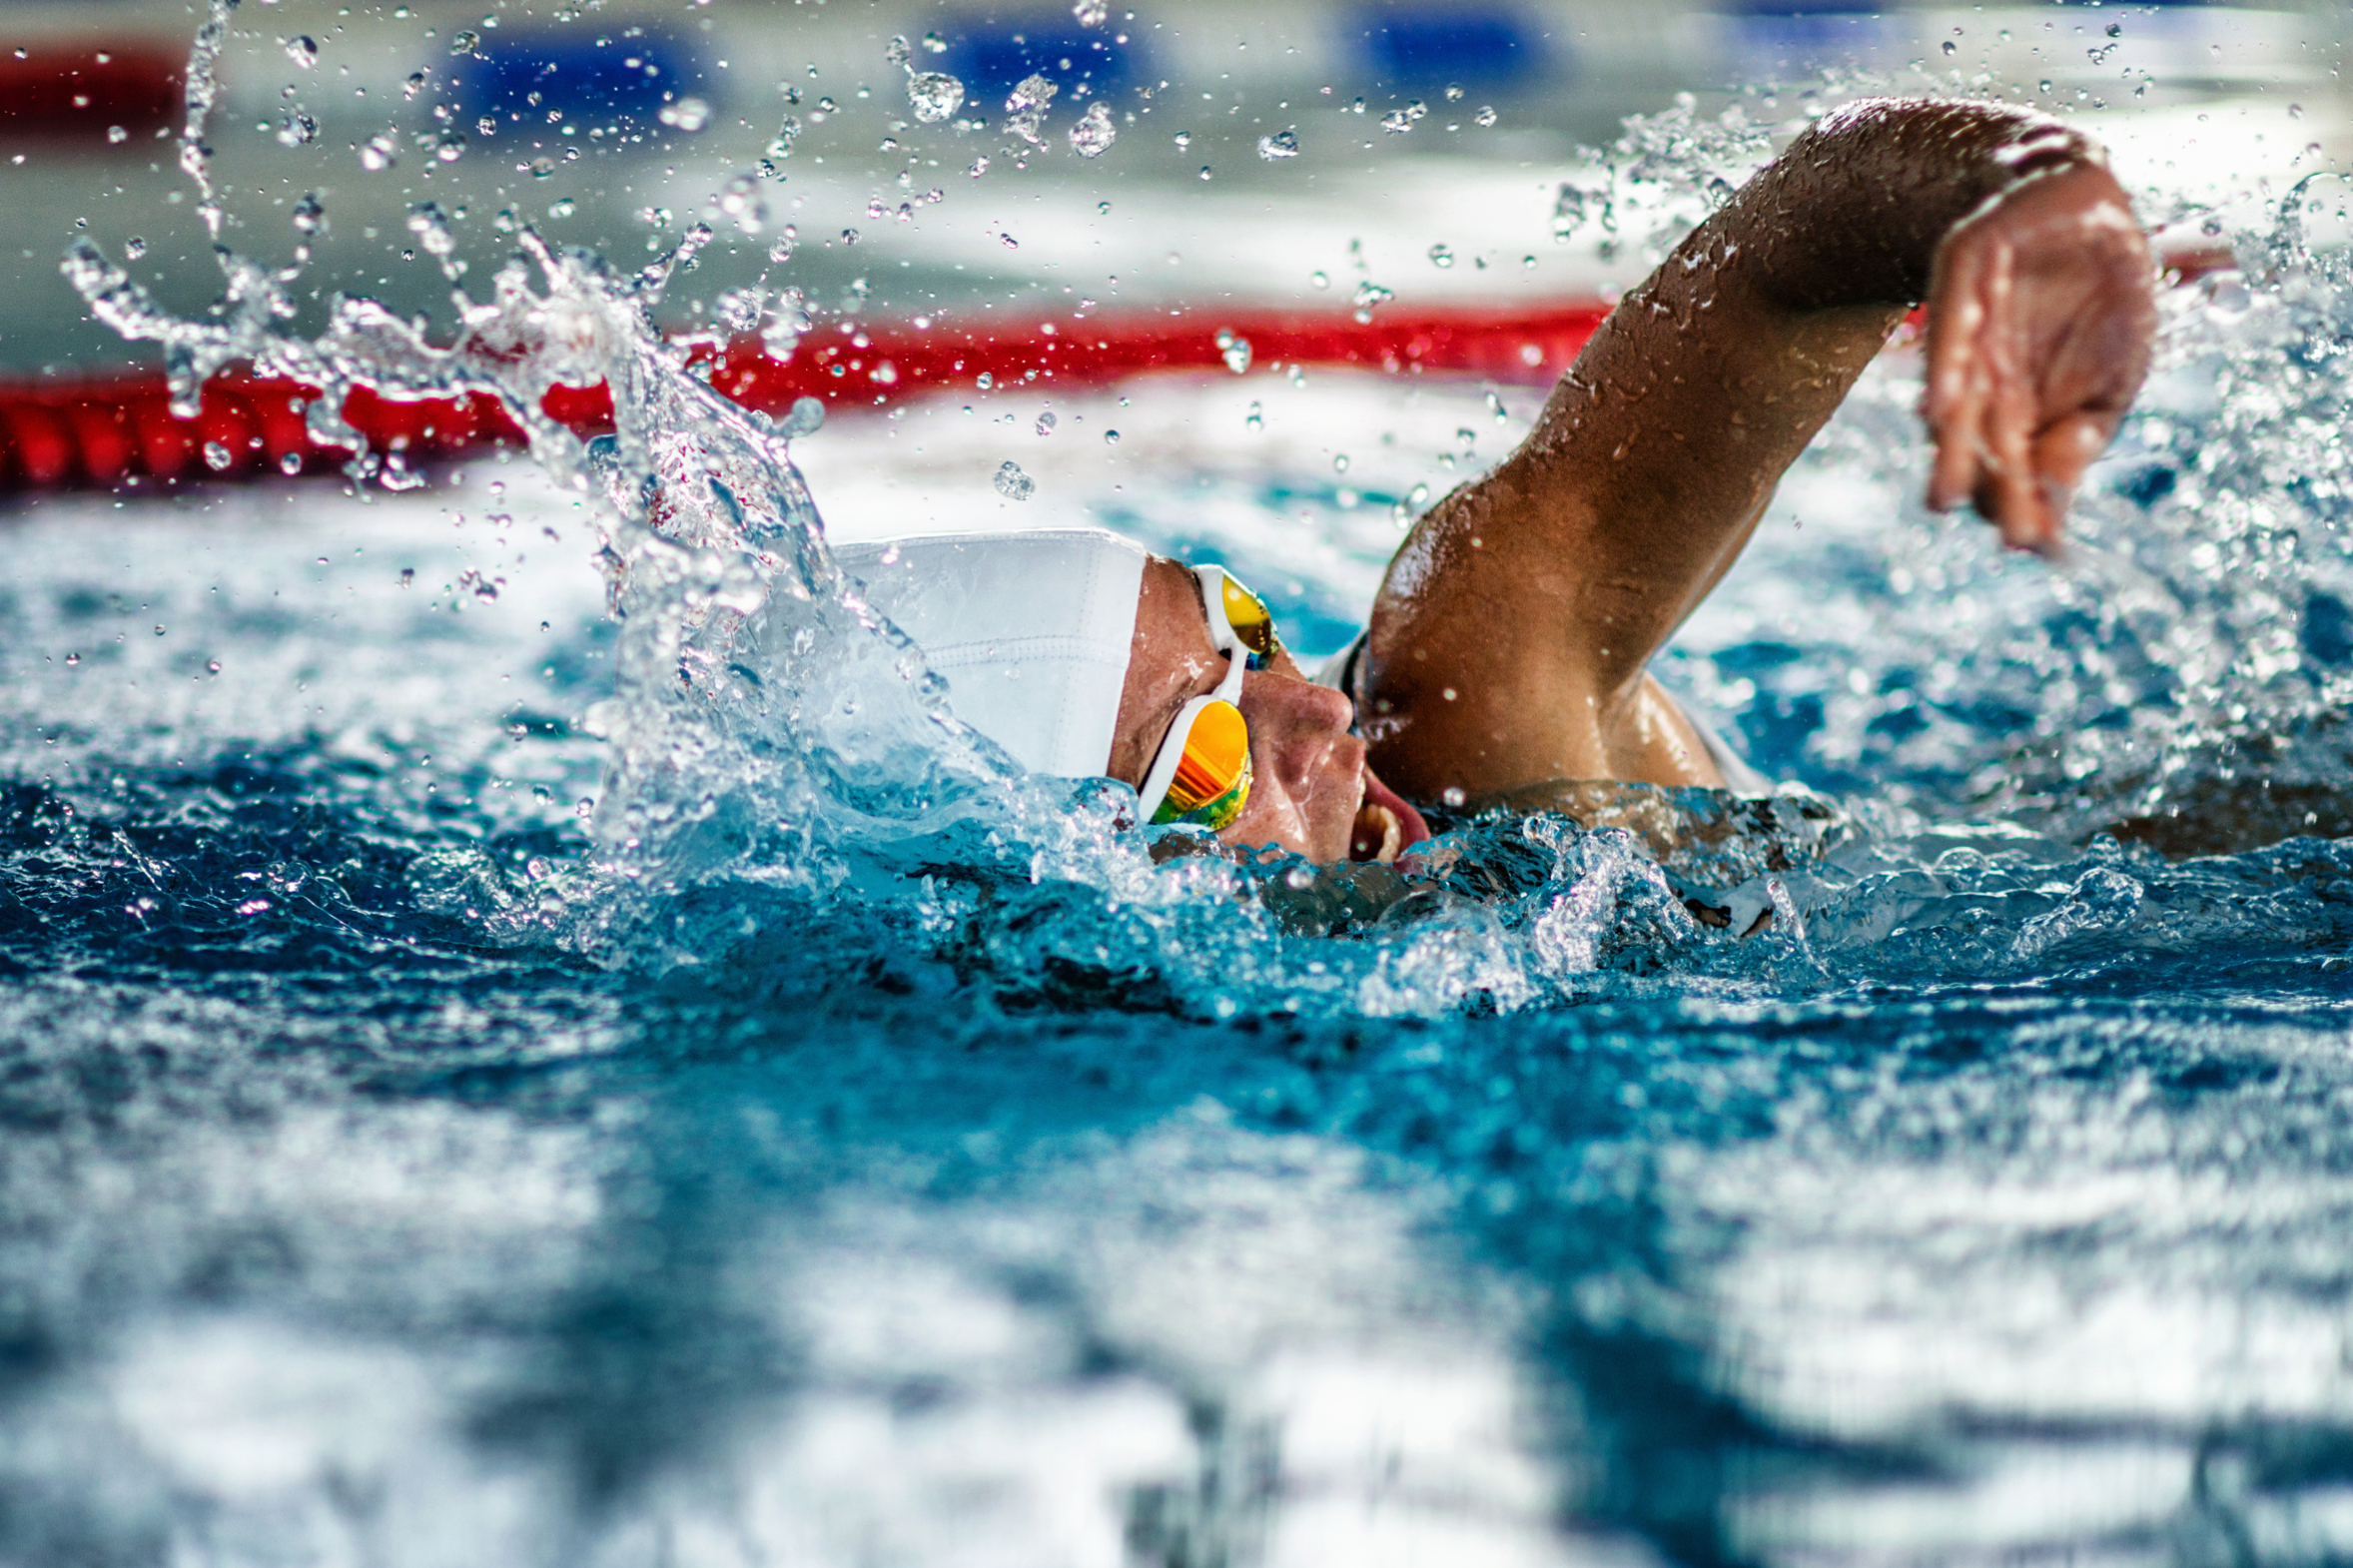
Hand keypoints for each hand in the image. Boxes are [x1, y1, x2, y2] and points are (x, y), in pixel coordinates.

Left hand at [1922, 160, 2155, 553]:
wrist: (2078, 201)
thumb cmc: (2099, 293)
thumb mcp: (2116, 370)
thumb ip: (2084, 430)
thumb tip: (2057, 492)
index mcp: (2023, 408)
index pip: (2019, 470)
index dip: (2029, 504)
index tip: (2039, 545)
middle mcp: (1988, 381)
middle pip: (1986, 447)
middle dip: (1994, 492)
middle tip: (2006, 538)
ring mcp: (1970, 333)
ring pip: (1957, 403)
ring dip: (1952, 452)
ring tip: (1945, 500)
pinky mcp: (1963, 275)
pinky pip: (1954, 329)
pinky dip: (1947, 369)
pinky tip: (1940, 412)